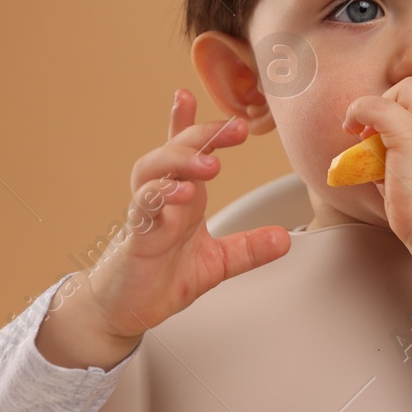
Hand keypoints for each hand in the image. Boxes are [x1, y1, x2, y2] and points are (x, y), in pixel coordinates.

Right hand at [34, 89, 290, 369]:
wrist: (126, 309)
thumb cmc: (161, 278)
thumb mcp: (219, 263)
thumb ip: (249, 248)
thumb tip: (284, 238)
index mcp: (184, 197)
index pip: (187, 151)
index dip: (193, 124)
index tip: (209, 102)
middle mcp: (164, 199)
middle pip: (174, 150)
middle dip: (202, 134)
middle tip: (235, 128)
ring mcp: (148, 214)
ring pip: (153, 170)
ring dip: (181, 160)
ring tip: (211, 163)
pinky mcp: (137, 237)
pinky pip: (144, 208)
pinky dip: (162, 196)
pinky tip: (183, 193)